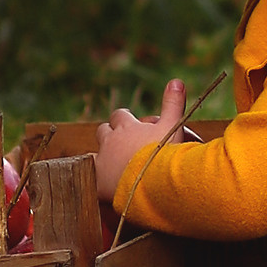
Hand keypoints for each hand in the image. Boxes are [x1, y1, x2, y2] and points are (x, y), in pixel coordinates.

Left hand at [96, 76, 187, 206]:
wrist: (154, 184)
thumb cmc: (165, 154)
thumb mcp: (173, 126)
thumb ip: (173, 104)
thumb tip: (177, 81)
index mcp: (126, 126)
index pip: (120, 116)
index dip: (124, 118)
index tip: (129, 122)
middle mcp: (111, 141)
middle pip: (103, 131)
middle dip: (110, 134)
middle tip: (120, 143)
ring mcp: (102, 161)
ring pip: (93, 154)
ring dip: (101, 156)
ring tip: (110, 165)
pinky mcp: (98, 182)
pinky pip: (90, 178)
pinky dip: (96, 179)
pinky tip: (102, 185)